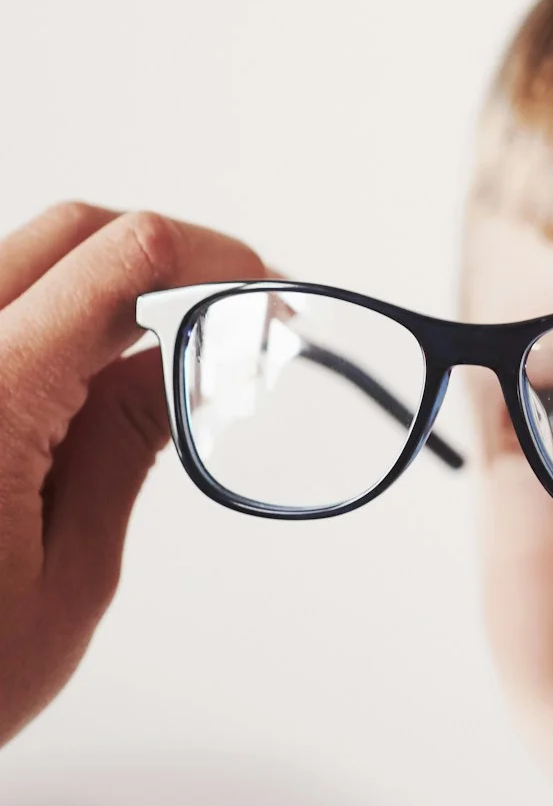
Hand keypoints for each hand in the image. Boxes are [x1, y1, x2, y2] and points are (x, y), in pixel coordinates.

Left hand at [0, 204, 263, 745]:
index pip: (124, 256)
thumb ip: (130, 442)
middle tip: (241, 324)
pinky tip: (92, 390)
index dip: (220, 263)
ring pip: (25, 264)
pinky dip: (57, 327)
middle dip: (173, 261)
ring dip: (110, 290)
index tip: (275, 305)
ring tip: (171, 366)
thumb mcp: (72, 572)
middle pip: (73, 232)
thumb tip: (196, 362)